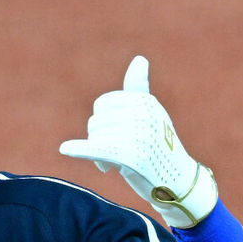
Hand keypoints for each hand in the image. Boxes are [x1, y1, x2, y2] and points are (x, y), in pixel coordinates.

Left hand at [59, 56, 217, 227]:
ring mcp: (138, 132)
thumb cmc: (159, 147)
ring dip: (99, 155)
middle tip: (115, 157)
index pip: (103, 105)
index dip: (103, 122)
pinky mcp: (131, 154)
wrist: (177, 182)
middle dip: (99, 139)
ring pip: (95, 137)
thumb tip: (139, 59)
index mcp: (145, 101)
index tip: (116, 135)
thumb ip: (138, 90)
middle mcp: (142, 112)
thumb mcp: (150, 114)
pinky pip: (98, 148)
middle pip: (96, 122)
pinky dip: (80, 149)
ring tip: (116, 165)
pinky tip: (65, 149)